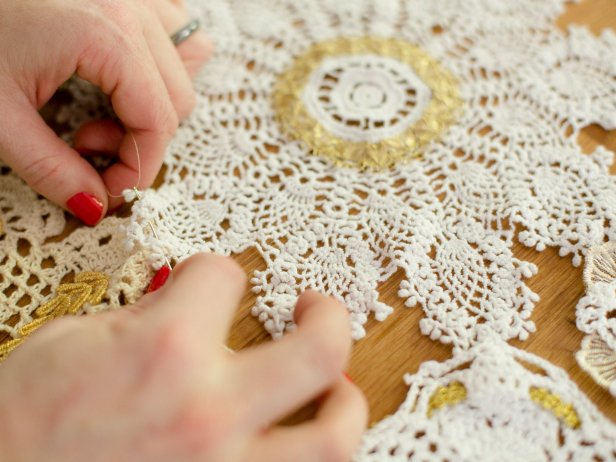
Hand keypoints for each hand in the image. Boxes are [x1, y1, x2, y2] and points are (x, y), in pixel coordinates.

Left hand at [0, 0, 211, 224]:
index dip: (139, 169)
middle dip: (141, 138)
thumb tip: (95, 206)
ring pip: (185, 61)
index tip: (107, 191)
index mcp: (106, 33)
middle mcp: (132, 6)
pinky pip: (172, 28)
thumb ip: (51, 169)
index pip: (159, 121)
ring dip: (155, 99)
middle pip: (178, 97)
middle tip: (86, 145)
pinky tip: (118, 74)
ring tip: (101, 105)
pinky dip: (157, 60)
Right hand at [0, 254, 367, 461]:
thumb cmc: (22, 424)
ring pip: (333, 437)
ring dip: (348, 404)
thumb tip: (182, 301)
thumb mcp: (71, 342)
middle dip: (329, 315)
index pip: (225, 275)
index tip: (209, 281)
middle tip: (316, 308)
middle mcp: (208, 407)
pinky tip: (296, 441)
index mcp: (165, 348)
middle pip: (320, 348)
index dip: (216, 271)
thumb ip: (143, 314)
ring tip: (338, 387)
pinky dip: (306, 456)